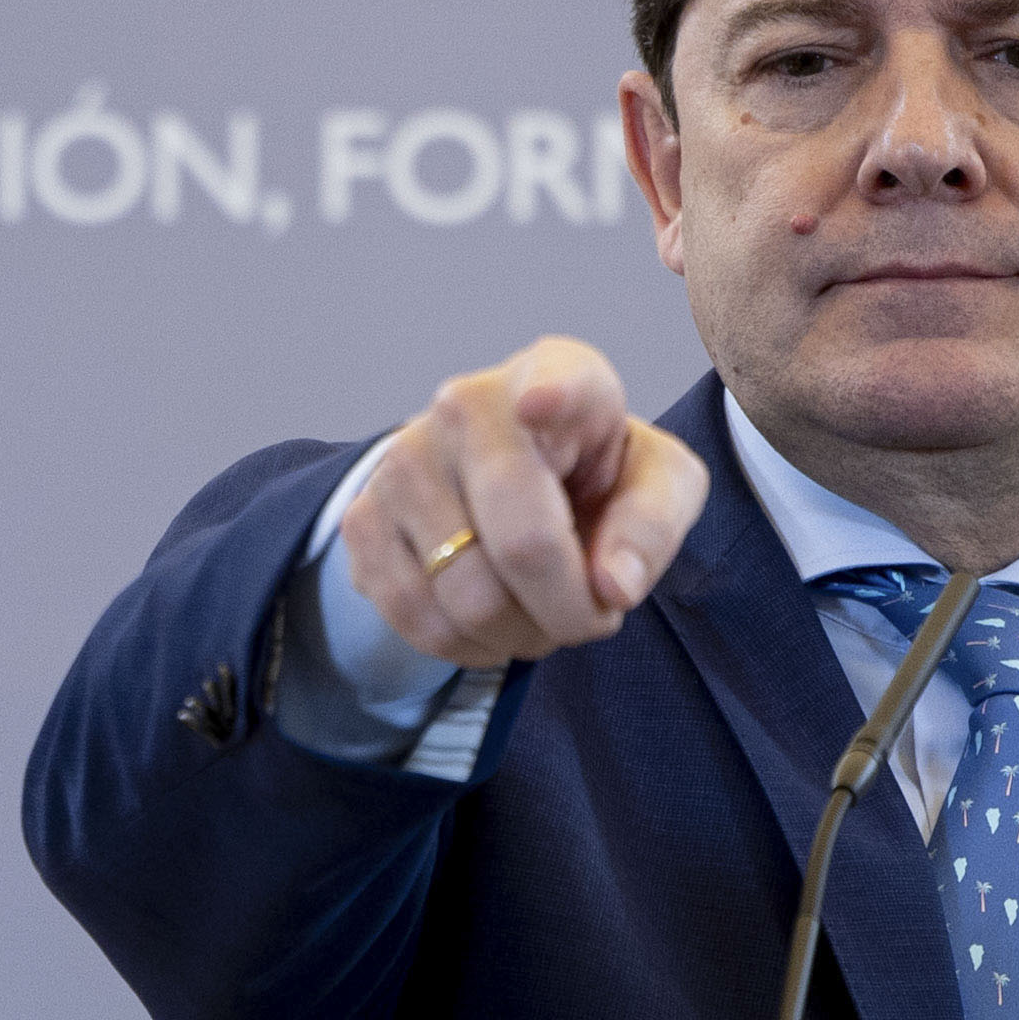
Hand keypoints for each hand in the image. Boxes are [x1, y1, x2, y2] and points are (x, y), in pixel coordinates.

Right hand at [336, 337, 710, 668]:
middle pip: (523, 547)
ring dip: (519, 637)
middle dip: (569, 613)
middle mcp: (466, 406)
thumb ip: (653, 526)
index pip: (556, 383)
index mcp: (558, 374)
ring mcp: (403, 461)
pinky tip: (490, 624)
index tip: (541, 406)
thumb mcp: (655, 485)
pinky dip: (466, 646)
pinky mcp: (362, 517)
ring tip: (539, 614)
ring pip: (468, 599)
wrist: (504, 476)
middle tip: (588, 616)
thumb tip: (611, 587)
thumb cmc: (590, 475)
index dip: (551, 397)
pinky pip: (418, 619)